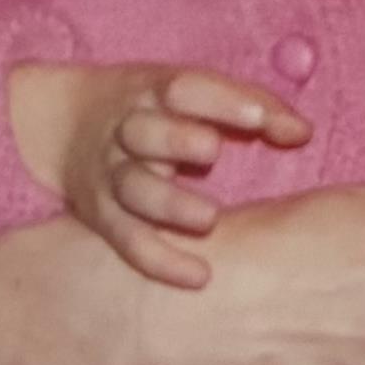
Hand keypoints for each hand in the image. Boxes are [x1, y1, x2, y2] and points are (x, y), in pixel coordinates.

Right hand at [11, 57, 313, 290]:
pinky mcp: (101, 217)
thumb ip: (251, 107)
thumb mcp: (190, 90)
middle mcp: (126, 130)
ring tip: (209, 219)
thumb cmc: (154, 106)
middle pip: (145, 133)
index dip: (220, 101)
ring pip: (133, 190)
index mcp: (152, 91)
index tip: (256, 118)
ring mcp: (110, 175)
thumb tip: (303, 132)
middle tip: (212, 152)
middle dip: (176, 140)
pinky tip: (198, 276)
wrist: (61, 123)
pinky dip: (160, 261)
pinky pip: (128, 241)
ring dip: (169, 205)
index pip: (184, 88)